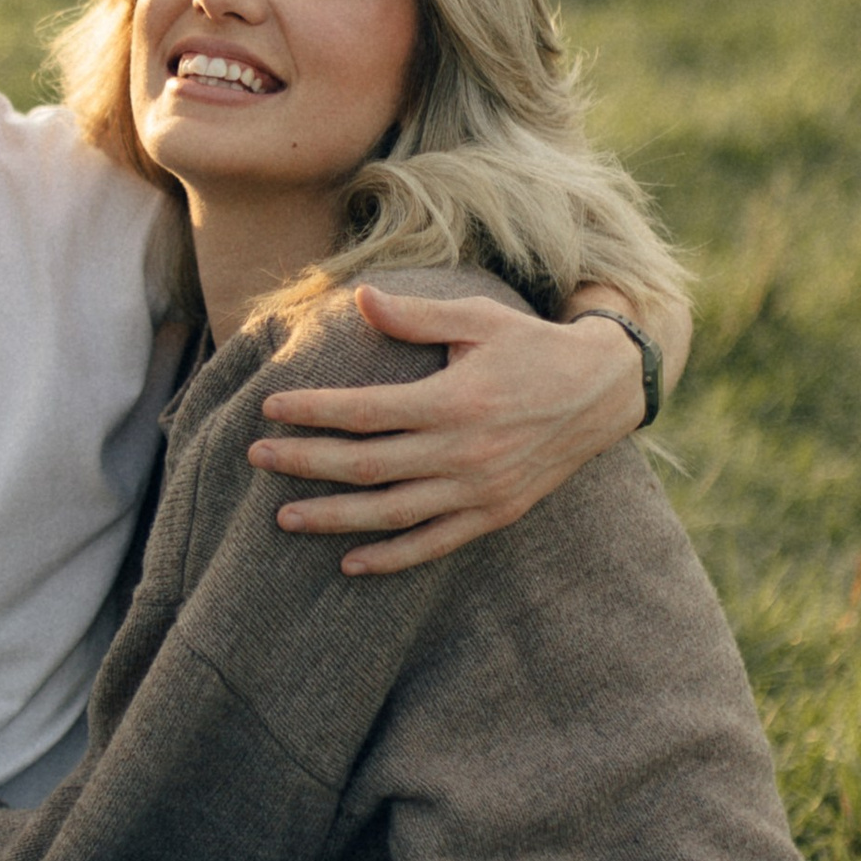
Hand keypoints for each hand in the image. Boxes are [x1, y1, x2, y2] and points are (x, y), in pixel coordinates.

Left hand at [247, 285, 645, 575]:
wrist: (604, 392)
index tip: (269, 408)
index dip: (313, 411)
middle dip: (306, 462)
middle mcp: (464, 451)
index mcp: (454, 400)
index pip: (365, 411)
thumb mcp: (479, 318)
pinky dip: (392, 557)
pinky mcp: (495, 514)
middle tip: (256, 457)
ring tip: (285, 517)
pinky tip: (351, 562)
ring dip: (335, 518)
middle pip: (367, 465)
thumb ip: (416, 315)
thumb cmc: (532, 347)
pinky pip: (435, 543)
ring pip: (392, 513)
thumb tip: (359, 298)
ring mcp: (480, 490)